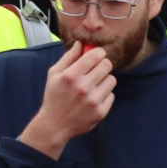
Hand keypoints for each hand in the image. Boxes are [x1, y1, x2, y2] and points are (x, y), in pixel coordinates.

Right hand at [19, 42, 115, 159]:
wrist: (55, 124)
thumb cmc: (54, 96)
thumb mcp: (54, 74)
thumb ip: (68, 57)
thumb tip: (81, 43)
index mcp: (71, 75)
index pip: (95, 56)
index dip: (98, 52)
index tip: (97, 55)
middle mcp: (83, 87)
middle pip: (107, 65)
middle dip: (102, 65)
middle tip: (96, 69)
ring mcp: (93, 100)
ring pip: (112, 80)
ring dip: (104, 80)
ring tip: (94, 85)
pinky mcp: (101, 112)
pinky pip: (111, 95)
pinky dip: (104, 94)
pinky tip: (94, 97)